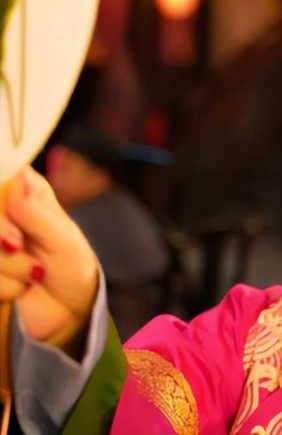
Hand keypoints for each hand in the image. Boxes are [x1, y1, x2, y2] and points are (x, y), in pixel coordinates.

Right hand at [0, 167, 97, 347]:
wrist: (69, 311)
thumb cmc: (72, 266)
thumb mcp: (64, 239)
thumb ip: (38, 214)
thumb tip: (17, 187)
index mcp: (23, 190)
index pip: (2, 172)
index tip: (11, 217)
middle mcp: (1, 210)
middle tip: (18, 245)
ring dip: (9, 265)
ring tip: (34, 273)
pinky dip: (2, 286)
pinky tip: (20, 288)